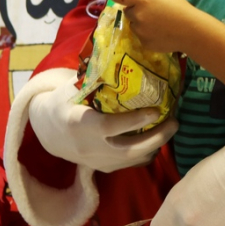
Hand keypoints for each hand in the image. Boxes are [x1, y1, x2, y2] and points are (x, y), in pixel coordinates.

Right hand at [27, 71, 177, 173]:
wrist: (49, 133)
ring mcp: (98, 162)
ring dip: (156, 145)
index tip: (157, 110)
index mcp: (80, 124)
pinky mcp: (104, 168)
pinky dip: (147, 152)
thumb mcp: (72, 88)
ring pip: (134, 160)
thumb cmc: (63, 103)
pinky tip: (157, 137)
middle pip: (129, 150)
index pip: (111, 126)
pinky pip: (131, 164)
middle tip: (175, 122)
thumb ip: (94, 77)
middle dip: (157, 138)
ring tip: (171, 126)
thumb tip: (120, 56)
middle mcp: (90, 147)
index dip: (135, 120)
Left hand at [110, 0, 200, 52]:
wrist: (190, 31)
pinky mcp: (143, 43)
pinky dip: (146, 34)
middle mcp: (137, 15)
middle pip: (126, 11)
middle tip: (149, 11)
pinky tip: (159, 33)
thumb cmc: (179, 8)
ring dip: (140, 23)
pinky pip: (140, 36)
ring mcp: (139, 31)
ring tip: (157, 24)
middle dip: (134, 10)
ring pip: (133, 25)